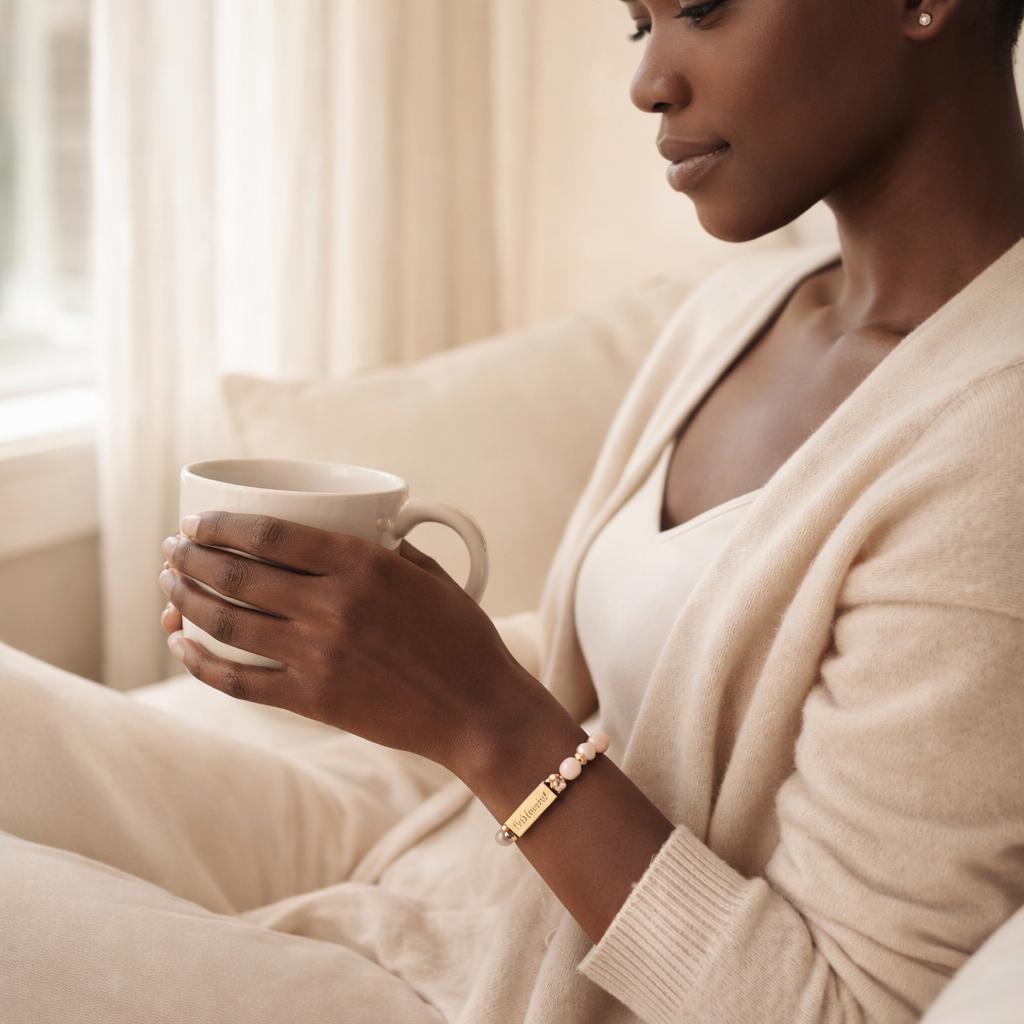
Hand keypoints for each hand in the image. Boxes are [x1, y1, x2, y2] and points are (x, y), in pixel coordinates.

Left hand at [158, 512, 562, 776]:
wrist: (478, 710)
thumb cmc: (462, 638)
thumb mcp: (431, 576)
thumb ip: (388, 550)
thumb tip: (355, 531)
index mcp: (362, 567)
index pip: (270, 534)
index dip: (221, 526)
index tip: (197, 523)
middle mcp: (332, 607)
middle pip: (237, 576)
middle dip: (193, 558)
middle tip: (174, 551)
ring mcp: (318, 656)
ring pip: (227, 624)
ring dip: (186, 601)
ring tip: (170, 587)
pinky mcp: (312, 701)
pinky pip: (239, 681)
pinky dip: (201, 664)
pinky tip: (181, 647)